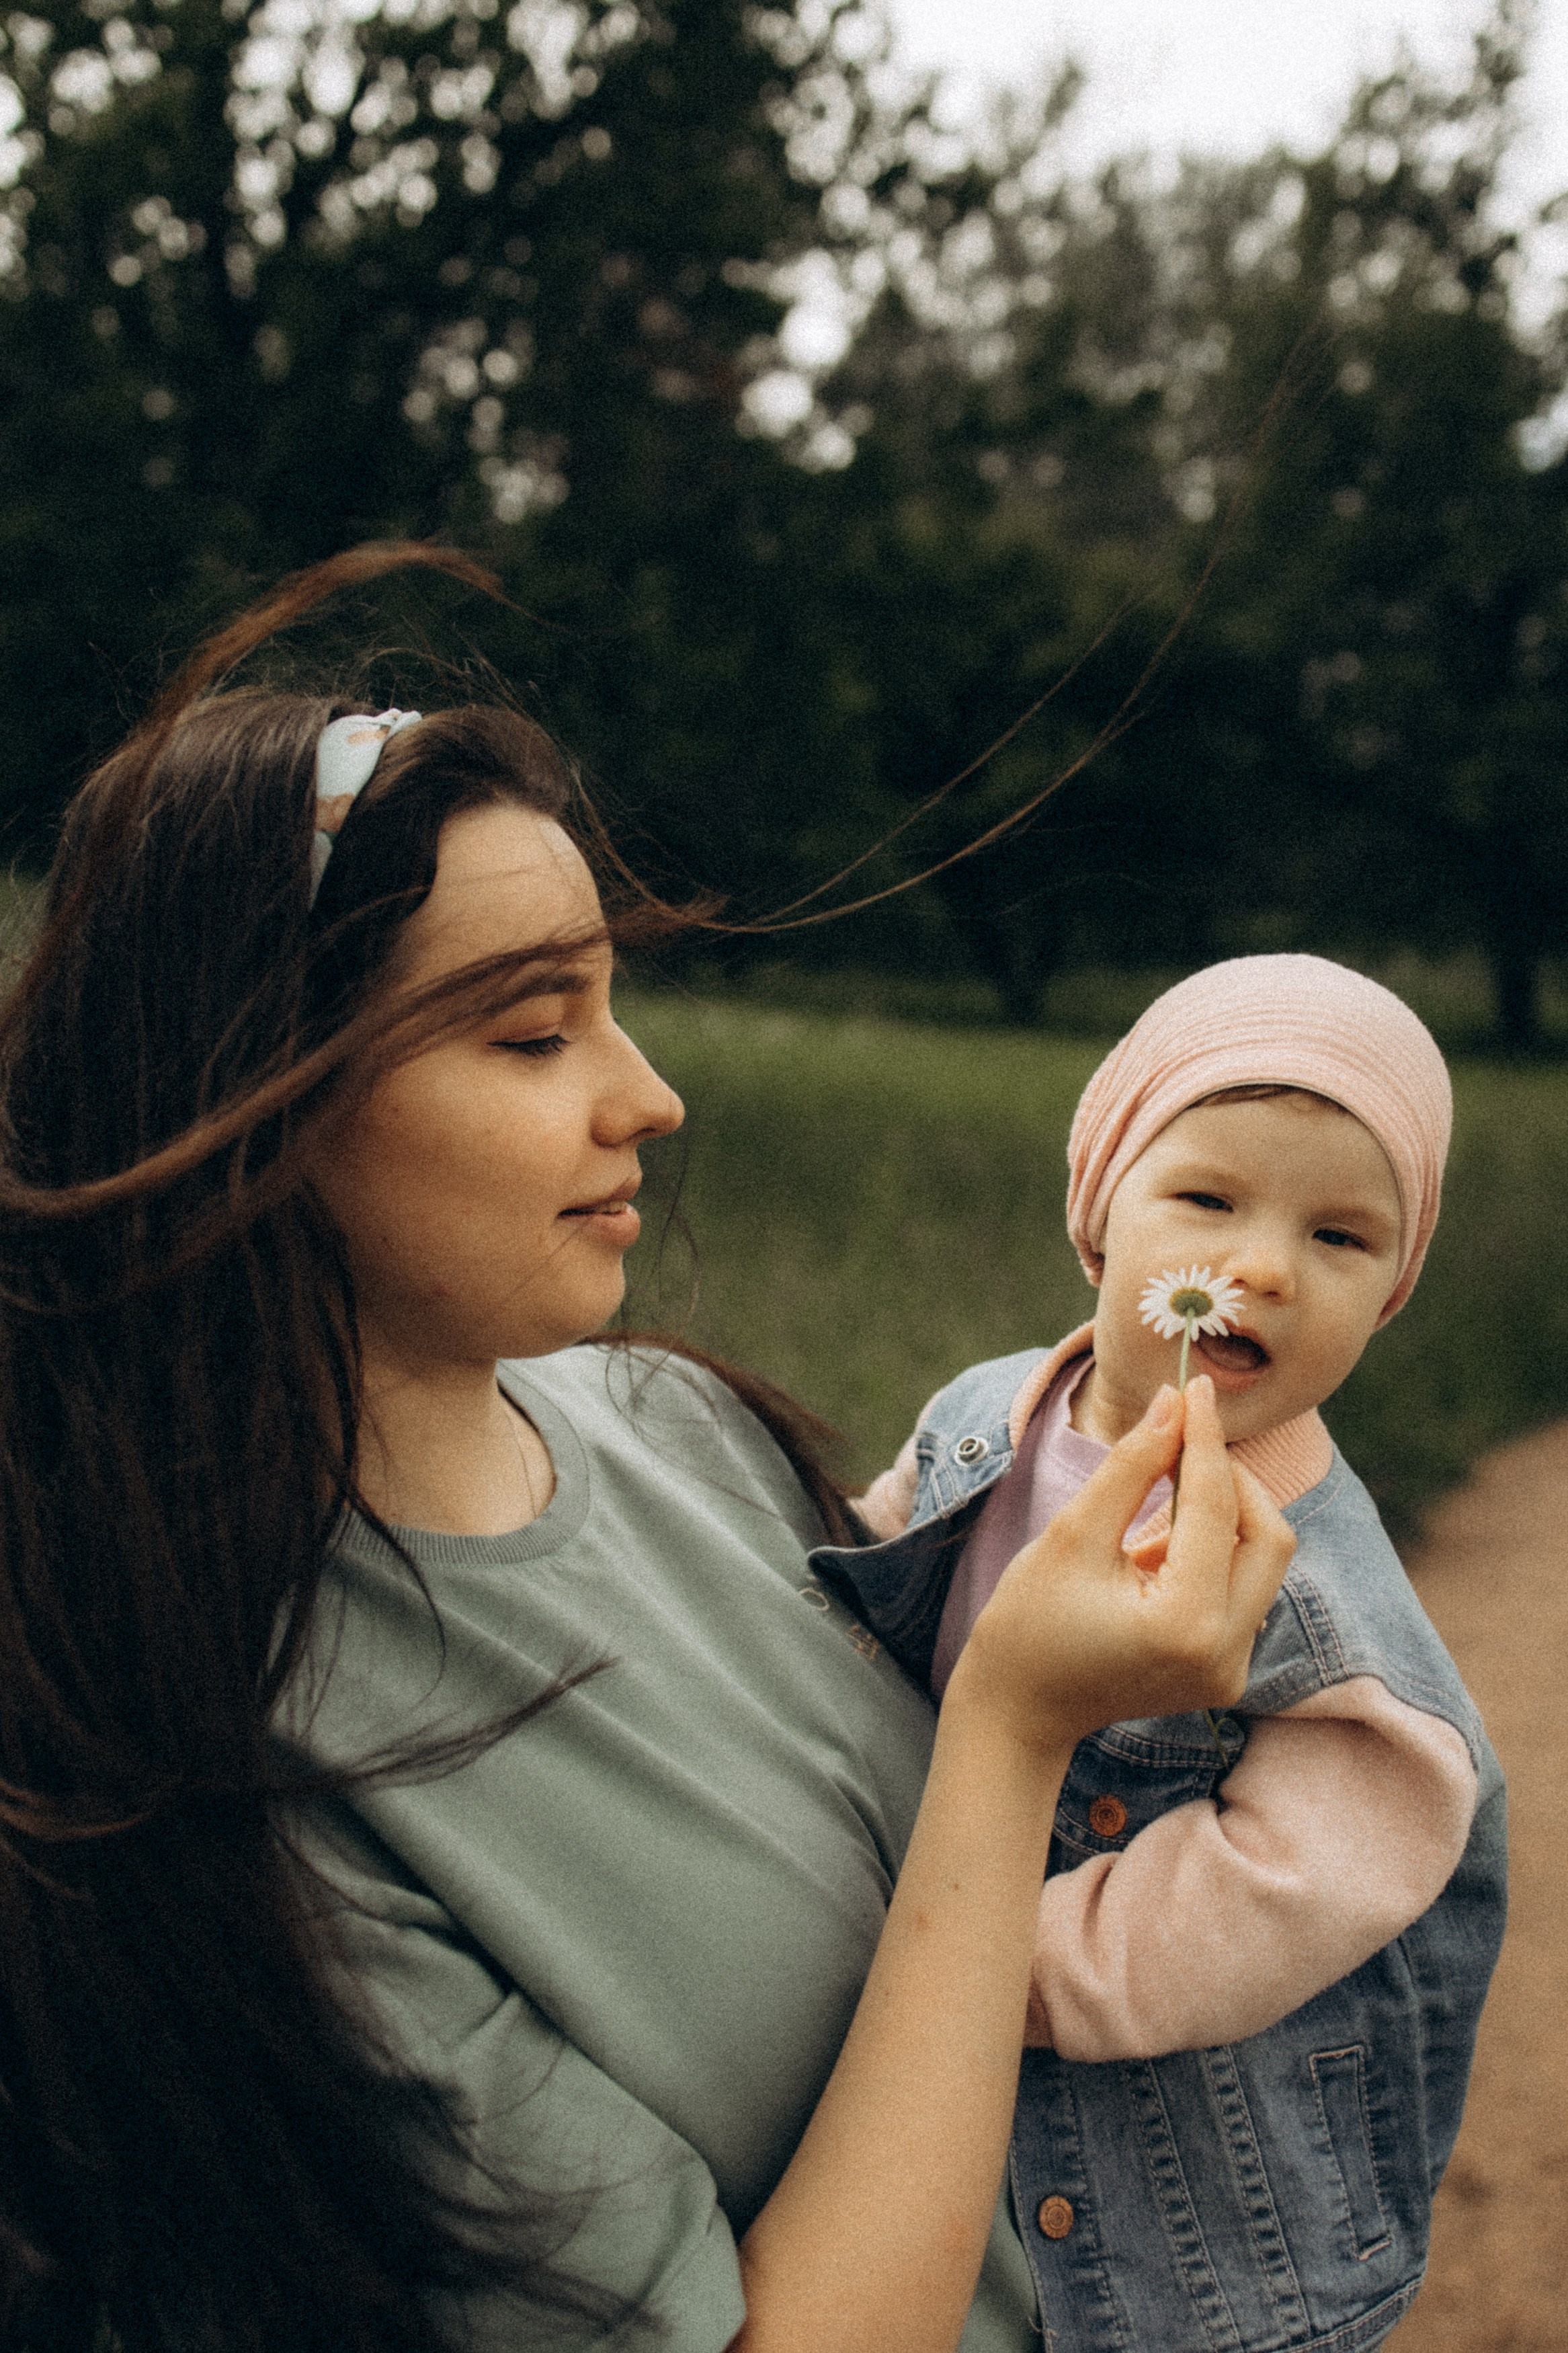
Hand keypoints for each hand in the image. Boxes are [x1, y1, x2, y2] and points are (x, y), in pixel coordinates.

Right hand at [949, 1376, 1293, 1751]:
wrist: (1018, 1714)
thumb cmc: (1027, 1626)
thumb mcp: (1073, 1535)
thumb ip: (1132, 1465)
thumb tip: (1174, 1402)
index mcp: (1186, 1623)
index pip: (1217, 1507)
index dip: (1206, 1439)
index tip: (1196, 1387)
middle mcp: (1226, 1653)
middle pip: (1267, 1536)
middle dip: (1229, 1478)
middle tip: (1180, 1439)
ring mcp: (1232, 1670)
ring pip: (1260, 1561)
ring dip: (1220, 1514)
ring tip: (1153, 1500)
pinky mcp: (1226, 1671)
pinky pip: (1241, 1589)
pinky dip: (1211, 1550)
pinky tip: (1154, 1545)